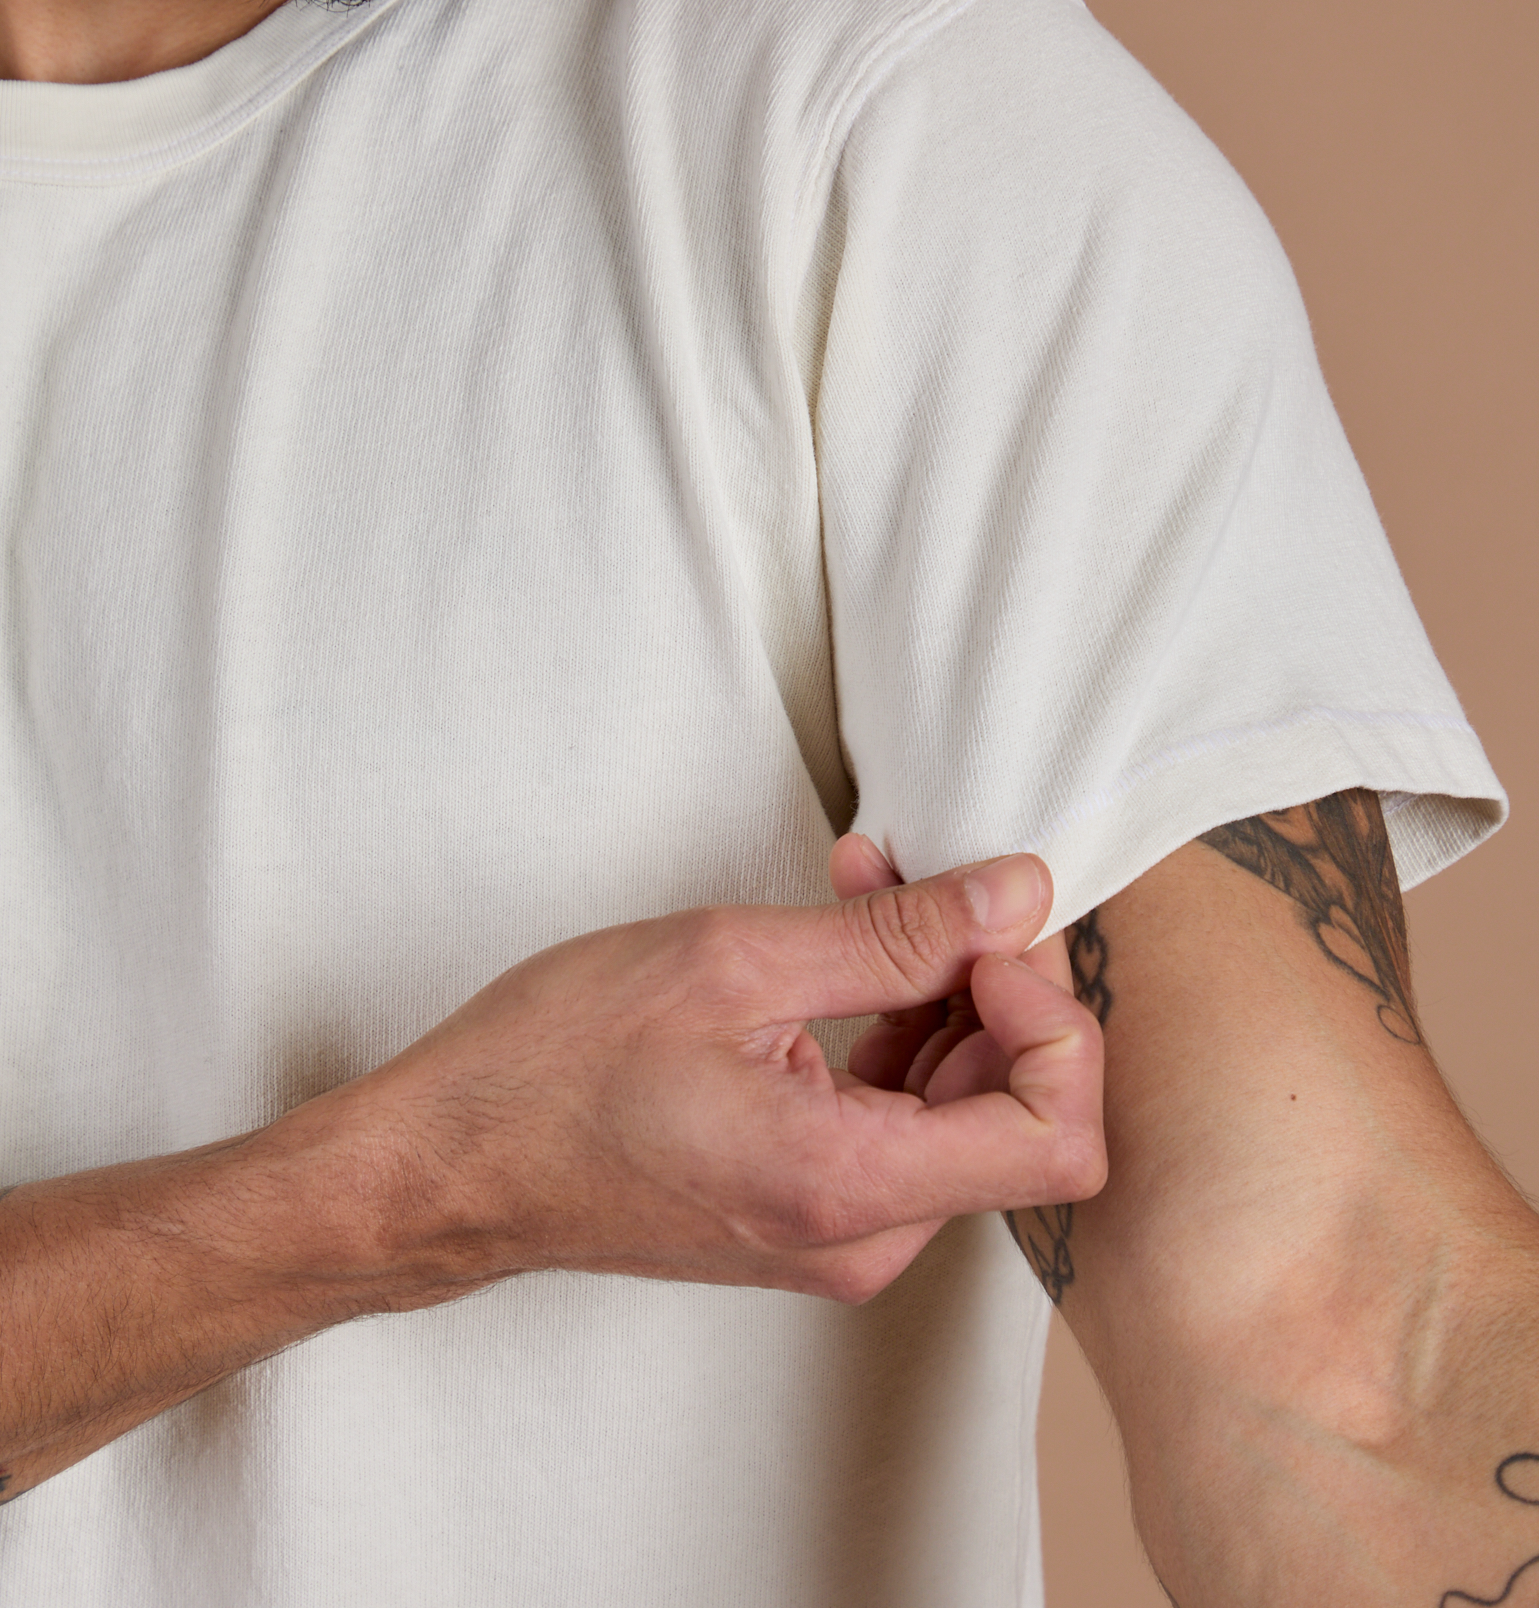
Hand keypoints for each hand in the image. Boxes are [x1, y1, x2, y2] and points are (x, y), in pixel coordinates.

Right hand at [333, 852, 1105, 1306]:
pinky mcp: (808, 1207)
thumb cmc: (553, 1070)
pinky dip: (892, 1025)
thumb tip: (1017, 898)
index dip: (1052, 1016)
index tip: (984, 936)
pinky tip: (841, 945)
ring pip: (962, 1106)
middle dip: (990, 977)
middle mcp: (862, 1236)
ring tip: (863, 891)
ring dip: (938, 987)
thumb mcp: (733, 962)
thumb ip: (898, 938)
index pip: (1060, 1135)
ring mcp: (838, 1231)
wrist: (451, 1164)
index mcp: (851, 1186)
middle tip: (920, 882)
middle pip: (1019, 1111)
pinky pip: (900, 1117)